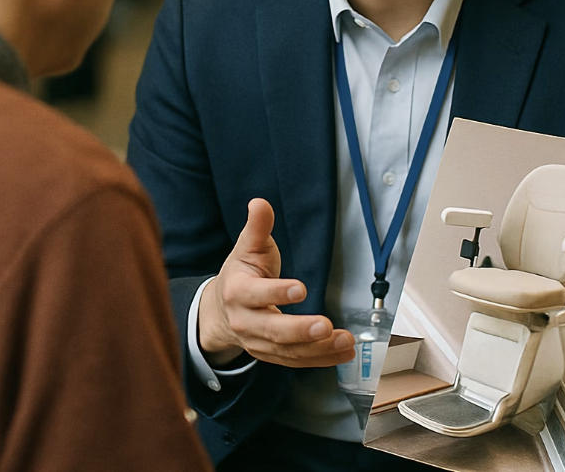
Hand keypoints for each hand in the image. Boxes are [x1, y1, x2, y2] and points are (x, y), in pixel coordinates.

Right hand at [198, 198, 355, 367]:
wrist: (219, 310)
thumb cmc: (240, 274)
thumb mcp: (246, 247)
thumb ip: (257, 227)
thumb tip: (260, 203)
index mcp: (238, 292)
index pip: (257, 294)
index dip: (277, 292)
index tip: (300, 289)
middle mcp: (245, 321)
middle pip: (273, 330)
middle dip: (300, 330)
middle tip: (325, 325)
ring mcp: (257, 343)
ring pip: (288, 350)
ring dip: (318, 349)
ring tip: (345, 341)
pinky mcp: (270, 355)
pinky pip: (296, 361)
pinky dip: (320, 360)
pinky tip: (343, 353)